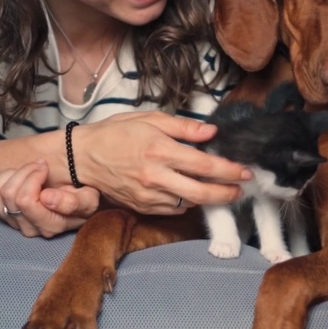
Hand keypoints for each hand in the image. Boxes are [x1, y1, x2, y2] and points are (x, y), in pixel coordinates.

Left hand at [0, 160, 99, 237]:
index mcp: (49, 225)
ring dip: (11, 175)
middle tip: (39, 164)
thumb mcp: (89, 200)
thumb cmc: (84, 200)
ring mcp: (13, 222)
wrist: (78, 203)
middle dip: (24, 172)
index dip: (32, 177)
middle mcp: (29, 228)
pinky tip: (16, 176)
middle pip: (9, 195)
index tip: (45, 166)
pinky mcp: (2, 214)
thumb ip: (73, 202)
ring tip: (28, 170)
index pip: (25, 201)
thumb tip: (47, 198)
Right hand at [69, 111, 250, 214]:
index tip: (245, 171)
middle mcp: (155, 177)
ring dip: (208, 198)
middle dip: (226, 193)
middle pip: (201, 193)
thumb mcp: (149, 119)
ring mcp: (148, 195)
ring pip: (189, 203)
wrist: (82, 158)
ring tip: (221, 189)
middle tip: (241, 188)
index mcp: (159, 150)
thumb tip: (211, 131)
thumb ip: (184, 127)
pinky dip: (186, 202)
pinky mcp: (142, 207)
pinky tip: (193, 192)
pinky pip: (172, 209)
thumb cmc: (114, 133)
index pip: (204, 164)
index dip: (229, 170)